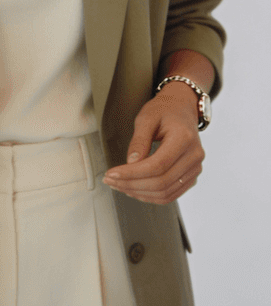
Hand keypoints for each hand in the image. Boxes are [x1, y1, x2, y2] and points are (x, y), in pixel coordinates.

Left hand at [103, 85, 203, 203]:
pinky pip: (171, 194)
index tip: (112, 173)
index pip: (157, 165)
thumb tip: (130, 163)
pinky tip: (134, 189)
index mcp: (184, 138)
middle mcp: (194, 155)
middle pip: (161, 182)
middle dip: (131, 184)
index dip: (132, 174)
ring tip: (119, 185)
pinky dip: (150, 196)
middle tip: (111, 180)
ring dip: (139, 193)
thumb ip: (138, 140)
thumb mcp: (146, 118)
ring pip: (165, 193)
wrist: (181, 109)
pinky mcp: (191, 176)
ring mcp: (195, 168)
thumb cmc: (164, 111)